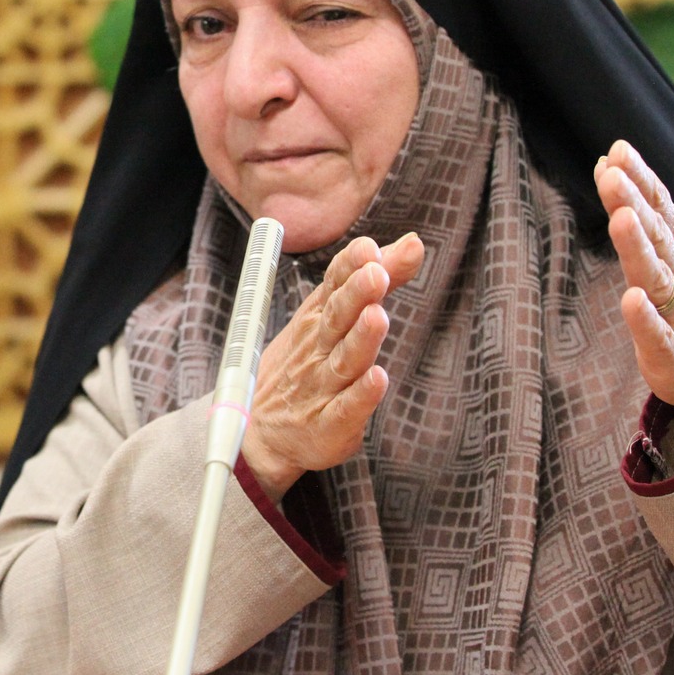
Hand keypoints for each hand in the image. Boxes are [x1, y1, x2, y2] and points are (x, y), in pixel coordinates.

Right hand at [239, 232, 425, 502]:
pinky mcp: (329, 425)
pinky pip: (346, 410)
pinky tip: (377, 379)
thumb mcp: (333, 317)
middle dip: (355, 294)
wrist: (261, 433)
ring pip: (343, 360)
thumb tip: (412, 241)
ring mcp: (321, 387)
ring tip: (377, 317)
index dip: (349, 267)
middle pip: (336, 318)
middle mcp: (317, 349)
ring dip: (360, 339)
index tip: (367, 248)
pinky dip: (361, 395)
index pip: (332, 287)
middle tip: (374, 273)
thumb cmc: (304, 366)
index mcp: (318, 321)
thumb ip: (376, 278)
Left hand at [595, 140, 673, 438]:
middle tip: (612, 174)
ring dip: (638, 249)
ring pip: (656, 278)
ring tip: (622, 219)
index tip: (617, 153)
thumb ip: (651, 211)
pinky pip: (657, 335)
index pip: (659, 209)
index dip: (639, 180)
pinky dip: (646, 319)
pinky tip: (632, 301)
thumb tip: (616, 166)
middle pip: (654, 235)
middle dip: (632, 203)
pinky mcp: (672, 353)